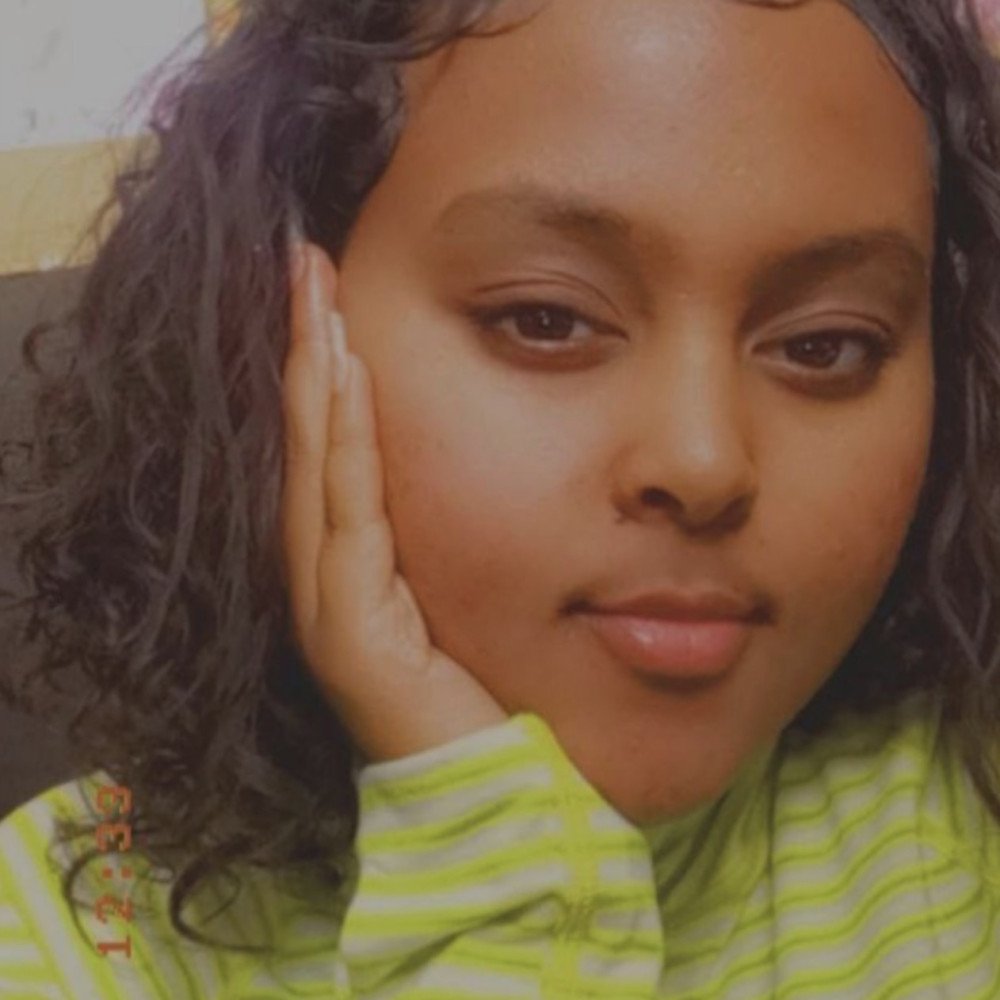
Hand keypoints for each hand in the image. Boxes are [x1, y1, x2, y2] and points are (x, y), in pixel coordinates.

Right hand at [280, 242, 506, 762]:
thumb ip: (478, 521)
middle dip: (305, 352)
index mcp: (362, 564)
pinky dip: (342, 445)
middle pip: (313, 444)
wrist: (500, 793)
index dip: (324, 371)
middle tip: (306, 261)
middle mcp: (332, 578)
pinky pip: (347, 518)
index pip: (336, 449)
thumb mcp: (488, 582)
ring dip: (311, 381)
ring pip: (316, 468)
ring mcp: (332, 604)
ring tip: (311, 295)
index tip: (328, 291)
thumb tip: (527, 453)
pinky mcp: (350, 633)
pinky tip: (341, 376)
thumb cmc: (502, 689)